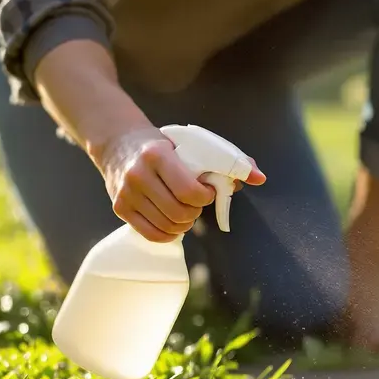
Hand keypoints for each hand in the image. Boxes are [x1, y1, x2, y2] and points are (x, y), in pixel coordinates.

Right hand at [94, 126, 265, 241]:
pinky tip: (173, 223)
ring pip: (167, 227)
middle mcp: (138, 174)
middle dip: (195, 212)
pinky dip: (169, 234)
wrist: (118, 143)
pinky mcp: (120, 208)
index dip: (205, 197)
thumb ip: (228, 160)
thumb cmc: (165, 145)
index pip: (189, 191)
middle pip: (179, 212)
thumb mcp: (192, 144)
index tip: (206, 191)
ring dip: (184, 224)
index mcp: (158, 155)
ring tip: (186, 211)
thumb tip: (260, 178)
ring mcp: (126, 193)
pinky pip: (152, 235)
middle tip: (196, 203)